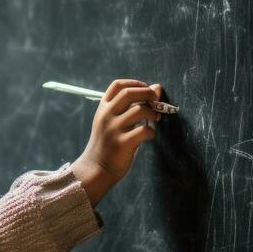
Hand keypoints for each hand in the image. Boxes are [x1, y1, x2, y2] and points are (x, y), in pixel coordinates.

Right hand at [71, 79, 162, 206]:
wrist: (95, 168)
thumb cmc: (107, 144)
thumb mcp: (111, 122)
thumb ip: (129, 107)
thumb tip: (156, 88)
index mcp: (103, 108)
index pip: (117, 85)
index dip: (135, 83)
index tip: (146, 88)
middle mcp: (107, 116)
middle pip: (129, 93)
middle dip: (147, 93)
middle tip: (156, 100)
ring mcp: (113, 129)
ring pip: (139, 110)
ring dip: (152, 113)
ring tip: (155, 118)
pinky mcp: (122, 143)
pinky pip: (144, 131)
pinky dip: (151, 132)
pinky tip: (149, 136)